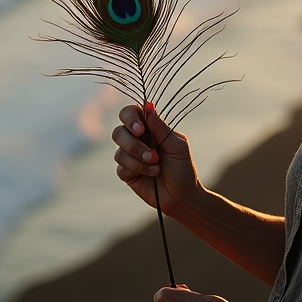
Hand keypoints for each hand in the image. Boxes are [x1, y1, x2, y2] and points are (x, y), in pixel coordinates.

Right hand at [111, 103, 199, 218]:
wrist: (182, 196)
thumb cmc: (183, 168)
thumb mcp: (176, 146)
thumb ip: (160, 127)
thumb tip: (148, 105)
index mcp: (150, 129)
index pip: (130, 113)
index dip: (130, 118)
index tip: (141, 130)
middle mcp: (137, 140)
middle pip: (119, 131)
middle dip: (133, 143)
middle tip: (151, 154)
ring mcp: (130, 156)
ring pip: (119, 150)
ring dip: (138, 158)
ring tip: (156, 164)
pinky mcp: (126, 172)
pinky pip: (121, 166)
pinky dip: (137, 169)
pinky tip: (152, 173)